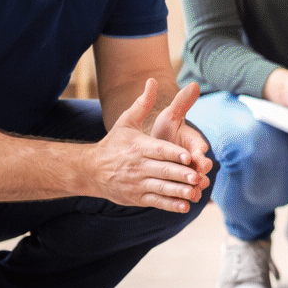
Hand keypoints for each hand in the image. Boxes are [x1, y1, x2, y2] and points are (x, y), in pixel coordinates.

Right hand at [92, 79, 209, 211]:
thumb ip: (142, 104)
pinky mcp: (137, 197)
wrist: (90, 169)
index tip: (189, 156)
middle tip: (197, 176)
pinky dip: (170, 205)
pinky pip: (155, 202)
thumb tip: (152, 81)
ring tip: (194, 192)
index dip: (174, 154)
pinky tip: (185, 206)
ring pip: (161, 188)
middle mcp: (138, 166)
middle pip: (162, 170)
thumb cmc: (114, 143)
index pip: (159, 150)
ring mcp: (137, 183)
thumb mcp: (126, 122)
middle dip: (180, 174)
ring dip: (178, 191)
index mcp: (139, 147)